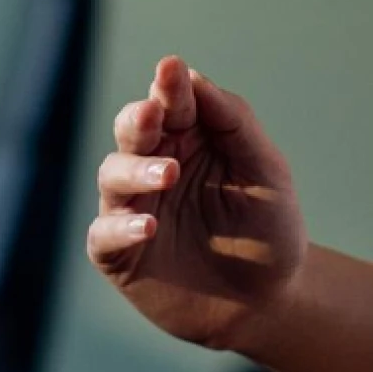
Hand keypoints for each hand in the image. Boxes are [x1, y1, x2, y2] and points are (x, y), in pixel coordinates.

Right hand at [86, 57, 306, 352]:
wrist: (267, 302)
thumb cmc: (268, 230)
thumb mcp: (266, 172)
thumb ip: (235, 123)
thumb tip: (194, 76)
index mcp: (189, 139)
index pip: (172, 101)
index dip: (170, 85)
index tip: (172, 70)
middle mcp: (154, 166)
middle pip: (131, 131)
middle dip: (138, 119)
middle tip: (152, 113)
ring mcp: (134, 209)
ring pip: (112, 175)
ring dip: (136, 170)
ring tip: (168, 173)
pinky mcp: (121, 254)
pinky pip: (104, 234)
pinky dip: (121, 227)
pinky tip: (149, 225)